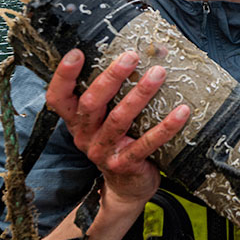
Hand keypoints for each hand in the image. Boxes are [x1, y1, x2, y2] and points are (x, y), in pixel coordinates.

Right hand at [44, 48, 189, 207]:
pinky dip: (165, 127)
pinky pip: (146, 143)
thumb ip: (113, 93)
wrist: (126, 188)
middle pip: (90, 103)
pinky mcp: (125, 164)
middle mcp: (84, 135)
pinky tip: (182, 111)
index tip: (77, 52)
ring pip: (119, 119)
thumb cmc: (118, 141)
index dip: (63, 76)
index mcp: (76, 120)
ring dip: (140, 94)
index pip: (58, 97)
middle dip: (111, 77)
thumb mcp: (106, 119)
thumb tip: (144, 52)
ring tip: (158, 73)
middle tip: (131, 56)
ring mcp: (103, 151)